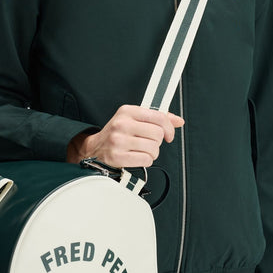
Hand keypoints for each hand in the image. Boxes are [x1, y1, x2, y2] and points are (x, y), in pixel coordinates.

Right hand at [66, 104, 183, 166]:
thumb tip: (178, 121)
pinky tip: (138, 157)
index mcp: (127, 111)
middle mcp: (122, 124)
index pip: (158, 117)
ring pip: (154, 148)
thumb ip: (157, 118)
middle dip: (158, 142)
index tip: (168, 135)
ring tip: (142, 150)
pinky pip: (146, 160)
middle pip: (158, 134)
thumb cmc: (118, 133)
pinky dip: (146, 161)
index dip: (169, 128)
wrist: (94, 147)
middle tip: (150, 143)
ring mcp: (118, 141)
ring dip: (152, 152)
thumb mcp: (134, 119)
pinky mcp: (117, 157)